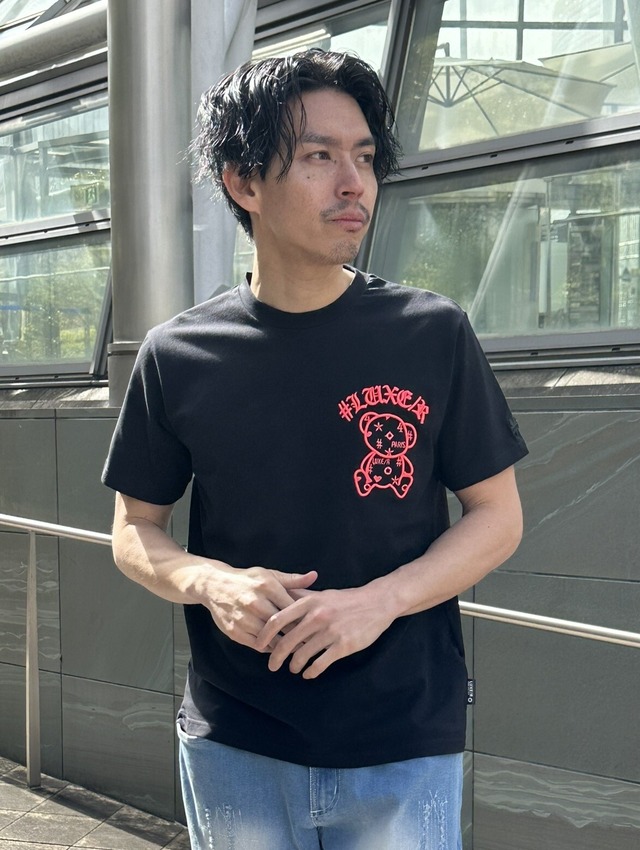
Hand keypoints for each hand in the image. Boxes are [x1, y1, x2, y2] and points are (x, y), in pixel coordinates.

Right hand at [204, 566, 316, 651]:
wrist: (215, 585)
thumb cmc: (247, 580)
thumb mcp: (269, 574)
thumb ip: (292, 579)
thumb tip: (314, 576)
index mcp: (267, 587)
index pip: (292, 608)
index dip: (305, 619)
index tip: (315, 626)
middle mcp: (256, 603)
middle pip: (283, 625)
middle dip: (298, 635)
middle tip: (310, 642)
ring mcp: (244, 618)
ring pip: (271, 639)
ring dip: (284, 645)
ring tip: (297, 649)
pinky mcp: (235, 631)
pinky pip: (257, 645)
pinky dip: (269, 648)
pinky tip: (278, 647)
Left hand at [255, 584, 394, 678]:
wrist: (376, 603)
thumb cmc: (345, 600)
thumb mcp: (320, 594)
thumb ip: (299, 597)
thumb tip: (276, 599)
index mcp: (309, 602)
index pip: (277, 620)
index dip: (264, 635)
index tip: (257, 646)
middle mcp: (317, 616)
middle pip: (286, 641)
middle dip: (275, 657)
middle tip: (272, 665)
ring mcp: (331, 631)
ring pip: (302, 655)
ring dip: (294, 666)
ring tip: (294, 669)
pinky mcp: (343, 645)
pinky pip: (320, 664)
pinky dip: (311, 672)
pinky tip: (309, 673)